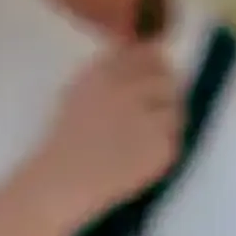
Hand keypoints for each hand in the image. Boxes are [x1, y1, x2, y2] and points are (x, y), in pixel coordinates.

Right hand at [26, 42, 186, 224]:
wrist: (60, 182)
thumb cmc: (63, 138)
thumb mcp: (78, 92)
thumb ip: (110, 72)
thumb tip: (149, 53)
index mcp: (104, 75)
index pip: (148, 54)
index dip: (154, 62)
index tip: (151, 72)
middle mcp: (130, 92)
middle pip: (167, 79)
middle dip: (162, 90)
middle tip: (149, 107)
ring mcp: (149, 121)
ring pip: (175, 109)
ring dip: (163, 118)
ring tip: (141, 134)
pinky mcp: (164, 148)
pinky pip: (173, 138)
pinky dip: (161, 144)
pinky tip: (138, 153)